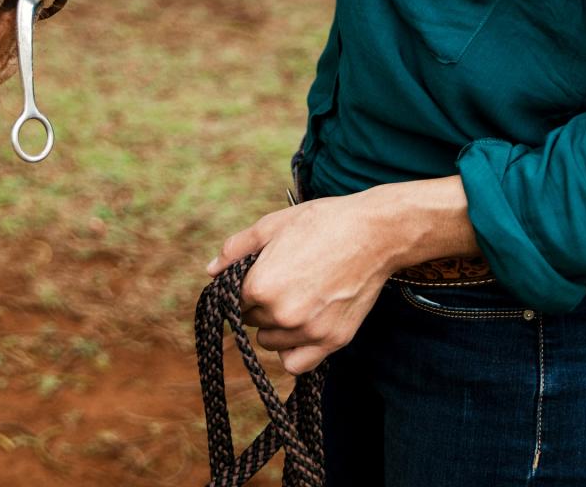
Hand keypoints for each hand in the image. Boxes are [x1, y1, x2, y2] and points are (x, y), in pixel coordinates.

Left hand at [206, 193, 394, 374]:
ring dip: (276, 326)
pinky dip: (293, 350)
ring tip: (299, 297)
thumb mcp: (272, 225)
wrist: (375, 233)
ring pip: (270, 341)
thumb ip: (236, 249)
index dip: (247, 285)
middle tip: (287, 279)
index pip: (234, 299)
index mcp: (260, 285)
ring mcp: (308, 331)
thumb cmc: (322, 223)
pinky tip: (302, 327)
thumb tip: (211, 270)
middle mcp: (281, 314)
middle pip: (252, 320)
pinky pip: (295, 363)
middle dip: (261, 303)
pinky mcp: (332, 341)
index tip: (265, 272)